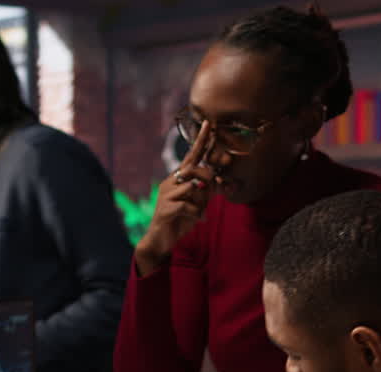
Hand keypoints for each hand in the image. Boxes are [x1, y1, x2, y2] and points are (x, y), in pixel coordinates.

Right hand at [134, 121, 218, 275]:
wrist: (161, 240)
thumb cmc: (180, 220)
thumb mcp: (198, 204)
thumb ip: (208, 191)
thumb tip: (218, 181)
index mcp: (178, 179)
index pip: (191, 156)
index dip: (200, 141)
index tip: (208, 123)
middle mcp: (170, 182)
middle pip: (193, 169)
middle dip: (206, 177)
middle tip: (211, 190)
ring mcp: (165, 195)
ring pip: (191, 188)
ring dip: (201, 202)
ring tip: (198, 213)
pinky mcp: (165, 209)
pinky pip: (188, 206)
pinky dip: (196, 214)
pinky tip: (196, 220)